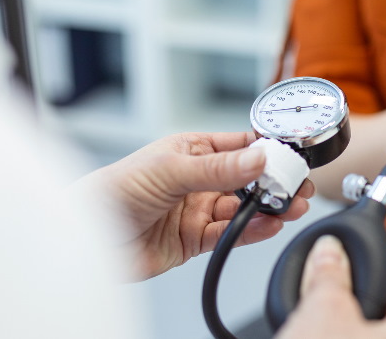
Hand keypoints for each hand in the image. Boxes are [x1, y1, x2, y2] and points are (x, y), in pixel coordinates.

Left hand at [79, 132, 313, 278]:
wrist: (87, 237)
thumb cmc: (113, 190)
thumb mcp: (170, 169)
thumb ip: (218, 168)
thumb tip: (258, 157)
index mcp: (192, 150)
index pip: (239, 145)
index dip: (266, 150)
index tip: (290, 156)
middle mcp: (198, 179)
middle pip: (247, 179)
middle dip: (274, 182)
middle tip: (298, 185)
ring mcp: (198, 210)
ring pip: (243, 208)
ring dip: (268, 208)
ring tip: (291, 207)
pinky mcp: (195, 239)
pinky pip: (231, 233)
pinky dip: (252, 231)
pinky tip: (268, 225)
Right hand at [276, 236, 385, 338]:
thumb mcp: (322, 313)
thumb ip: (328, 273)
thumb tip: (329, 249)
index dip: (369, 264)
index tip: (345, 258)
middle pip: (384, 309)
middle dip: (350, 298)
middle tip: (321, 292)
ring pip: (366, 332)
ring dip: (339, 324)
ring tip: (312, 324)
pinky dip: (336, 337)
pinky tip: (312, 336)